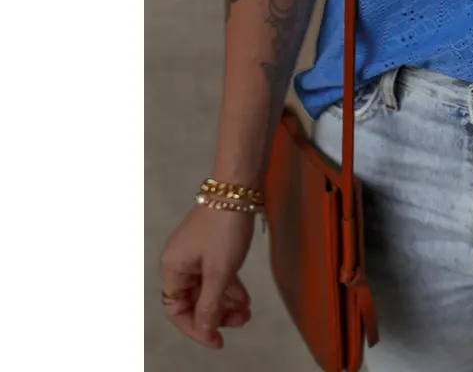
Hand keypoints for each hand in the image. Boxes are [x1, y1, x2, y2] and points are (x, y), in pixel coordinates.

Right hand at [159, 205, 255, 349]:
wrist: (238, 187)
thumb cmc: (226, 226)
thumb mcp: (220, 270)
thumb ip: (210, 304)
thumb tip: (204, 331)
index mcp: (173, 267)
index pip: (177, 310)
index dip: (196, 328)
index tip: (218, 340)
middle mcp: (179, 261)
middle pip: (192, 300)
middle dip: (215, 314)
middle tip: (239, 323)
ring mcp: (195, 252)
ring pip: (206, 288)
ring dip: (225, 302)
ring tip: (246, 313)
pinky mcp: (210, 245)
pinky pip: (215, 274)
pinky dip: (228, 286)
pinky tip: (244, 297)